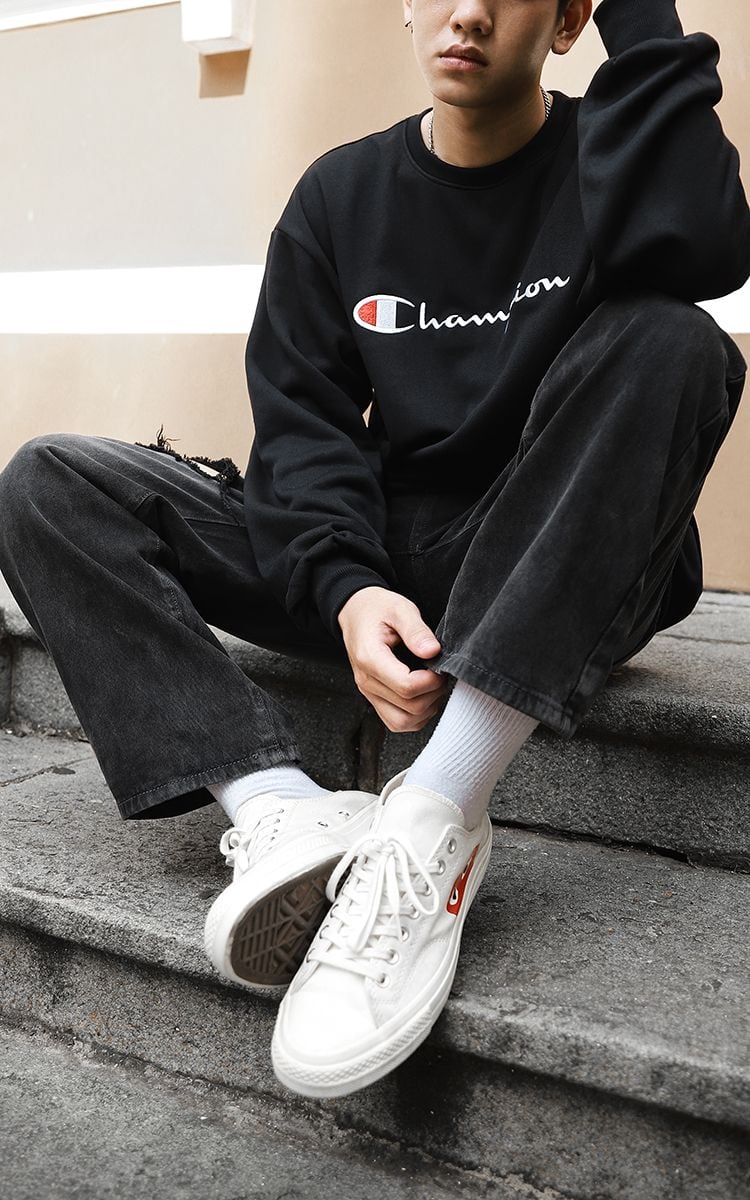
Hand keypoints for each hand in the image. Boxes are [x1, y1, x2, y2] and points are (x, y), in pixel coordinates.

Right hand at [338, 586, 447, 732]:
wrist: (354, 612)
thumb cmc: (377, 609)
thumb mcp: (399, 609)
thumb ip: (416, 630)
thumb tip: (433, 652)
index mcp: (370, 658)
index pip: (407, 687)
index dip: (432, 681)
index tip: (440, 667)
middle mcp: (366, 681)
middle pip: (408, 708)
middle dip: (433, 695)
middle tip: (441, 674)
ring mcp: (369, 693)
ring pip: (402, 722)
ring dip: (425, 709)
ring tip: (432, 685)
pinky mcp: (374, 698)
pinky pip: (396, 721)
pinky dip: (415, 716)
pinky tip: (423, 695)